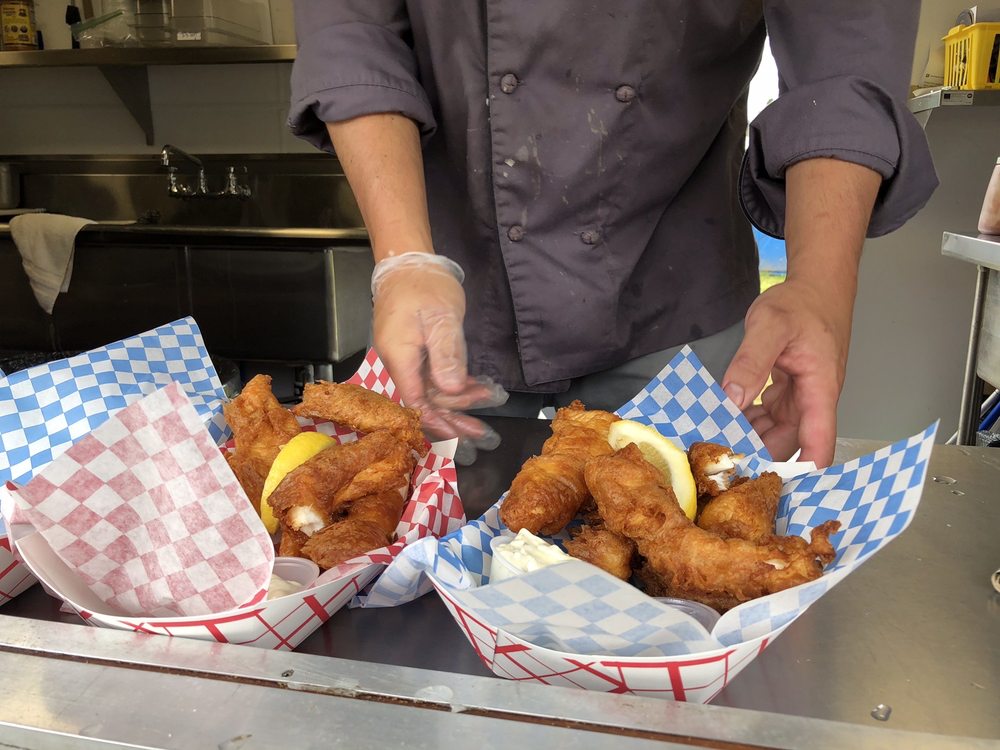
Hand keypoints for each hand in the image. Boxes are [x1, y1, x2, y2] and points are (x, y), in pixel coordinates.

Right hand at [371, 252, 507, 463]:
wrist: (408, 262)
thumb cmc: (424, 286)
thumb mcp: (441, 318)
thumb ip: (447, 354)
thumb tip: (452, 389)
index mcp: (400, 357)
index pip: (417, 401)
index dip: (439, 422)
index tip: (461, 439)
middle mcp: (400, 363)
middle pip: (427, 402)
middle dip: (455, 422)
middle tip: (484, 440)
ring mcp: (408, 358)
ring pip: (433, 392)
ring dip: (459, 408)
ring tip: (484, 427)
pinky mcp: (417, 352)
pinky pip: (436, 378)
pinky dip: (457, 388)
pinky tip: (477, 394)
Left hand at [721, 278, 852, 467]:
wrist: (816, 285)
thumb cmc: (800, 303)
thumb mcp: (770, 325)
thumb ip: (751, 361)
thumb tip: (732, 398)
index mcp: (820, 389)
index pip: (818, 441)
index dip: (804, 470)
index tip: (777, 490)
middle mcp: (812, 400)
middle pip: (789, 442)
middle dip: (759, 455)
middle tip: (718, 463)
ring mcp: (800, 398)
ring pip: (775, 432)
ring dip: (749, 438)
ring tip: (714, 445)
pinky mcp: (788, 392)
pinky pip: (767, 417)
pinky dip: (747, 421)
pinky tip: (724, 421)